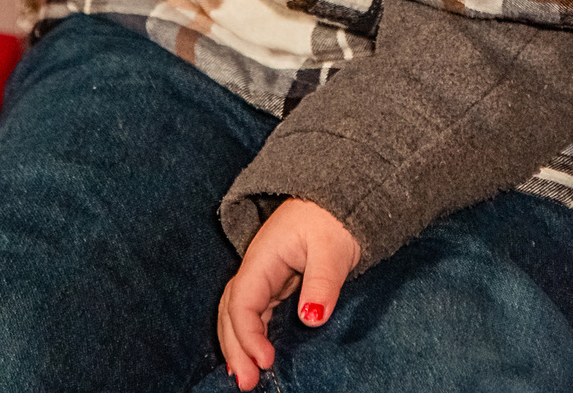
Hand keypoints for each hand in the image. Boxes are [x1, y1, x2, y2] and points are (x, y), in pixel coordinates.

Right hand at [217, 198, 361, 389]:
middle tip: (246, 383)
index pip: (242, 300)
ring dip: (238, 345)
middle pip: (232, 310)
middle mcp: (257, 267)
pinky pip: (254, 312)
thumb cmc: (335, 218)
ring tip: (245, 378)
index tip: (265, 360)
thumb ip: (322, 283)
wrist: (340, 197)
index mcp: (263, 256)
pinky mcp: (275, 282)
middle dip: (235, 347)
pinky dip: (250, 335)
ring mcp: (264, 274)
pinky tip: (254, 357)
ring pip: (239, 313)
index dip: (248, 333)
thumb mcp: (333, 249)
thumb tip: (312, 319)